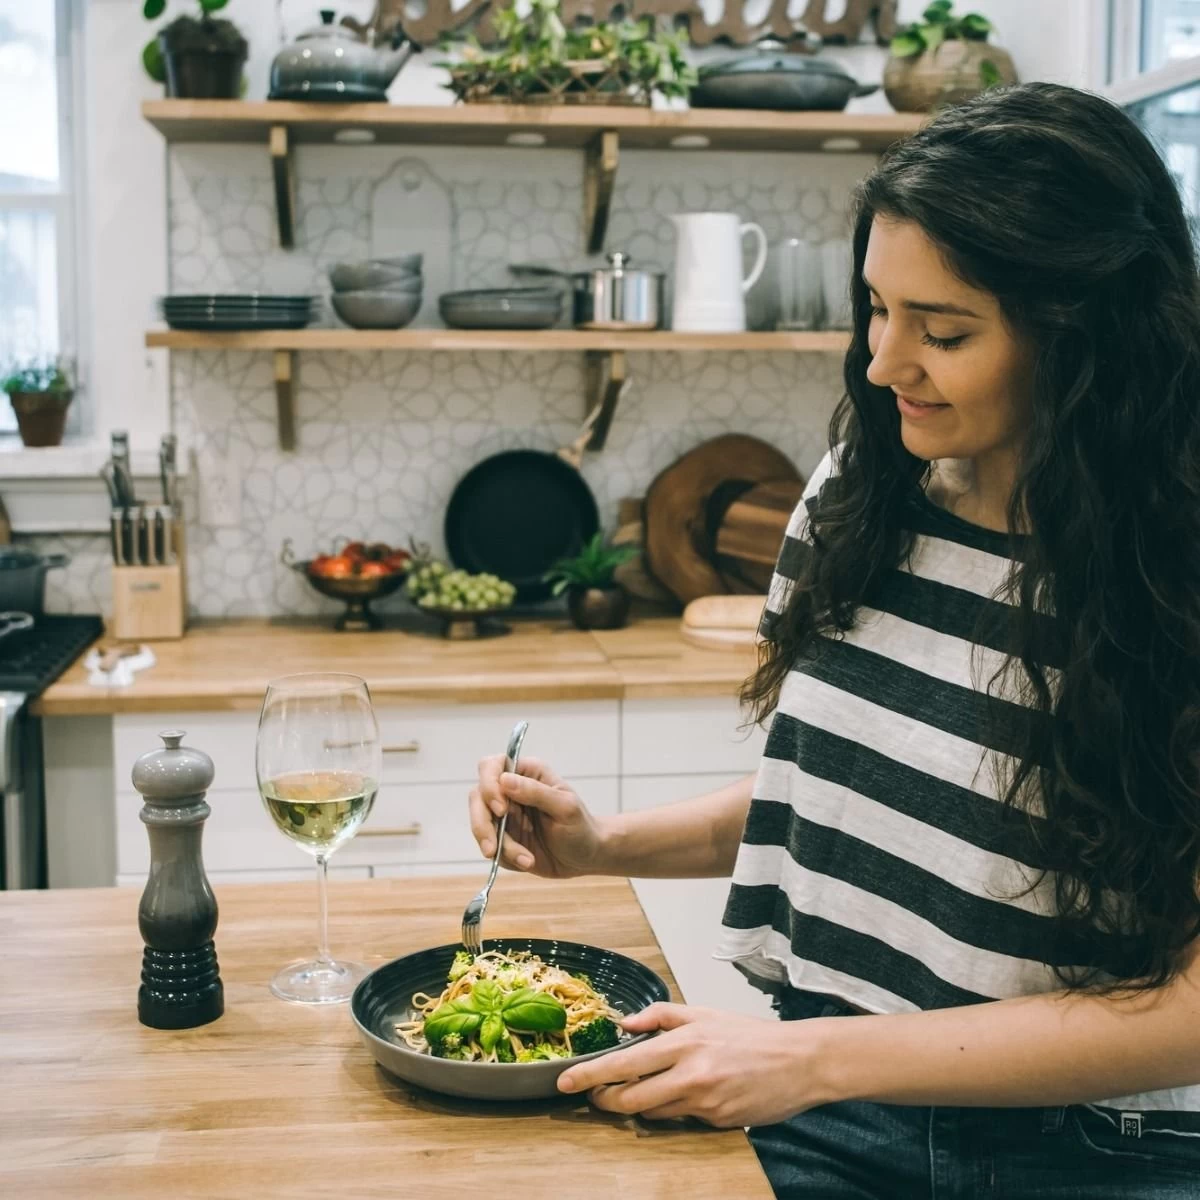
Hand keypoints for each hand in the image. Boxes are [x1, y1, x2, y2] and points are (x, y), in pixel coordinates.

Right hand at [469, 755, 606, 878]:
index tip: (502, 809)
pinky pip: (491, 846)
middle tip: (493, 848)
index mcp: (527, 773)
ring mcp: (504, 816)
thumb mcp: (565, 808)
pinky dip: (507, 858)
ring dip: (500, 847)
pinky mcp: (502, 838)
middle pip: (477, 797)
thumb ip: (536, 792)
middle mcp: (510, 791)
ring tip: (527, 860)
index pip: (492, 766)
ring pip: (481, 825)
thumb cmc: (581, 826)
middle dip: (482, 824)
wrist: (586, 857)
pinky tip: (528, 862)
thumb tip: (505, 780)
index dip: (489, 785)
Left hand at [556, 1003, 833, 1127]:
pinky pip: (680, 1121)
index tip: (566, 1082)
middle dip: (606, 1100)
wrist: (799, 1061)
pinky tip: (681, 1098)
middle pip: (630, 1099)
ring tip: (639, 1094)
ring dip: (638, 1107)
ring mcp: (704, 1101)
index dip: (590, 1075)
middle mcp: (690, 1073)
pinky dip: (671, 1111)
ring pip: (652, 1113)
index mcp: (684, 1041)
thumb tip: (625, 1023)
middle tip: (595, 1096)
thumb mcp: (705, 1013)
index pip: (624, 1063)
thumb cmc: (752, 1035)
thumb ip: (661, 1016)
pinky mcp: (717, 1122)